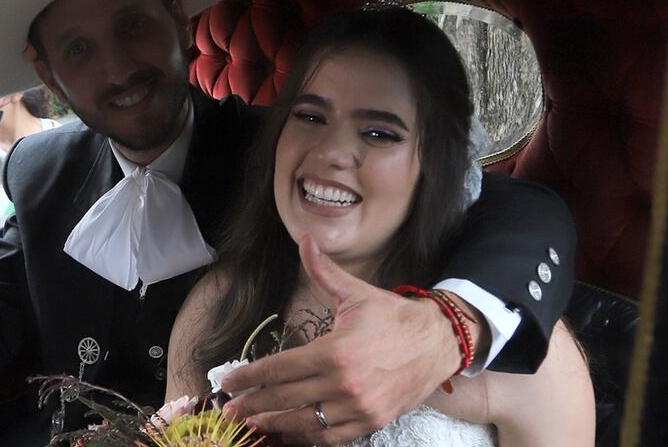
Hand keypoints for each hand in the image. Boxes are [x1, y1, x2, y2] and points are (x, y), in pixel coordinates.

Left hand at [221, 235, 461, 444]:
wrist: (439, 342)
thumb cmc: (395, 318)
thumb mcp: (356, 292)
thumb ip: (323, 270)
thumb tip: (305, 240)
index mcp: (335, 352)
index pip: (279, 369)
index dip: (249, 378)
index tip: (228, 383)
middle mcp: (344, 384)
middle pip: (285, 399)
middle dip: (252, 406)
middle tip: (229, 410)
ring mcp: (359, 408)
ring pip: (305, 422)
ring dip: (274, 425)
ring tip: (252, 425)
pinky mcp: (371, 422)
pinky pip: (331, 437)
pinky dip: (307, 437)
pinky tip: (289, 434)